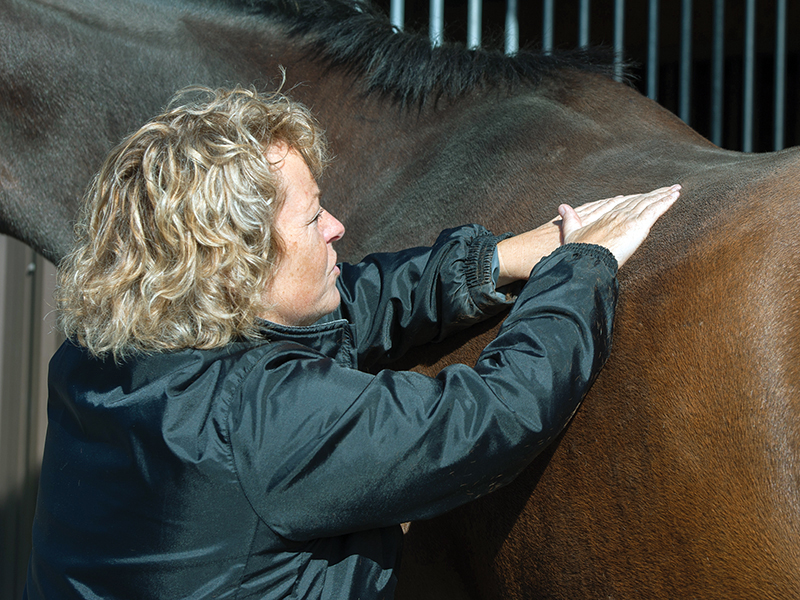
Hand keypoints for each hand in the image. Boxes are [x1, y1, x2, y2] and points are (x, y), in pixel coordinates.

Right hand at [559, 185, 680, 266]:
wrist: (585, 260)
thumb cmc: (578, 250)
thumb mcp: (571, 233)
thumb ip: (570, 219)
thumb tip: (561, 206)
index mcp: (606, 216)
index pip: (625, 204)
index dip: (636, 198)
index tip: (644, 195)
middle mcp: (618, 214)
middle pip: (640, 201)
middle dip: (654, 194)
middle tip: (668, 188)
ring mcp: (629, 218)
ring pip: (650, 203)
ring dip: (664, 195)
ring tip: (675, 189)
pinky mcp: (638, 225)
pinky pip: (656, 210)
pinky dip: (666, 202)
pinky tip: (675, 195)